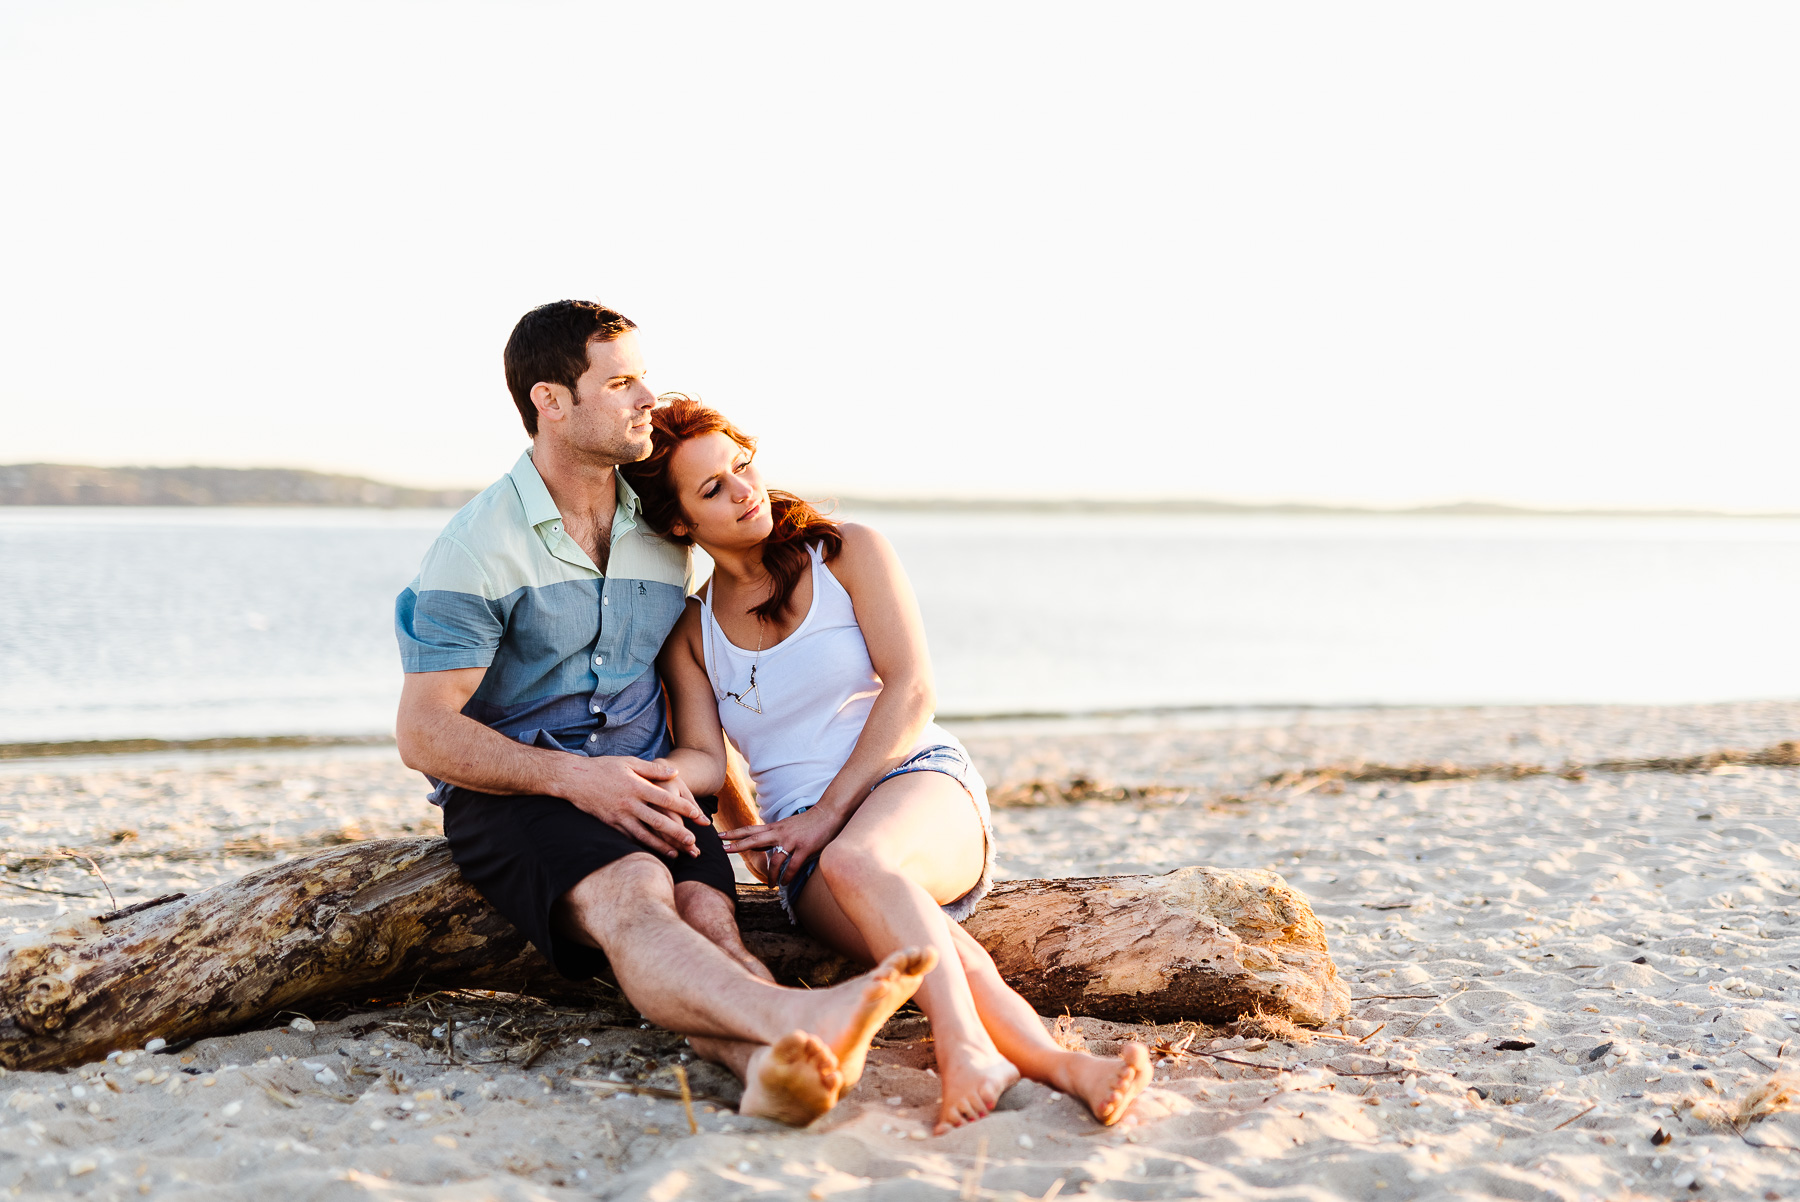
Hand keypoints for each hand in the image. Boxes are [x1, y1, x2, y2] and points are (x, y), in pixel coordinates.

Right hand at [557, 756, 708, 857]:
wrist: (574, 780)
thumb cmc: (604, 768)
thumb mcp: (629, 762)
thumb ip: (653, 769)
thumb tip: (675, 772)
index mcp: (637, 786)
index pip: (665, 799)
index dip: (682, 807)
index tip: (697, 815)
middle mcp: (629, 804)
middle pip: (658, 821)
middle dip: (676, 833)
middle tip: (693, 842)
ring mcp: (619, 816)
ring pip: (644, 835)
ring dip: (661, 845)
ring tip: (676, 854)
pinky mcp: (611, 825)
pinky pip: (629, 838)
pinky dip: (642, 846)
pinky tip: (653, 852)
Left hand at [719, 805, 844, 885]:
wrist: (828, 814)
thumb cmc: (808, 821)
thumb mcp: (787, 826)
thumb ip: (773, 835)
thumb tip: (759, 845)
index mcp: (775, 828)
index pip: (750, 830)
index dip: (735, 833)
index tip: (720, 836)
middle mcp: (780, 833)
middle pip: (754, 839)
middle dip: (738, 845)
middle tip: (723, 850)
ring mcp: (792, 841)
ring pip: (775, 860)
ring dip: (770, 875)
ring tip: (770, 885)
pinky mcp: (804, 848)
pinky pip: (793, 866)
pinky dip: (788, 876)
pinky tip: (786, 883)